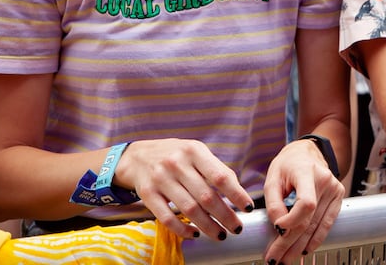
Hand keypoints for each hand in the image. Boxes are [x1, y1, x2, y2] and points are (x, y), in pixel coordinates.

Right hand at [113, 139, 252, 240]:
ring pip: (189, 210)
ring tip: (220, 235)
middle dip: (225, 216)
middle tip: (237, 228)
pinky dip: (183, 230)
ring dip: (208, 226)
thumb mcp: (196, 152)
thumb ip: (215, 169)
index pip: (220, 176)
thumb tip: (238, 192)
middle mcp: (177, 164)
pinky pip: (167, 218)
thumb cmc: (175, 156)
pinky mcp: (147, 195)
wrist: (137, 157)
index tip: (248, 208)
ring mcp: (161, 179)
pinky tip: (195, 234)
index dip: (236, 194)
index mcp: (194, 151)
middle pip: (206, 197)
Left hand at [261, 139, 345, 262]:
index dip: (291, 221)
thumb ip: (274, 203)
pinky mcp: (339, 197)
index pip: (306, 203)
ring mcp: (335, 189)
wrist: (307, 153)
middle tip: (275, 258)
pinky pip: (327, 223)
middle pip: (309, 220)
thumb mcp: (273, 177)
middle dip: (289, 242)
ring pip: (317, 225)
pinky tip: (305, 250)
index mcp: (306, 171)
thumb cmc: (288, 164)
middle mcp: (325, 180)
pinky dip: (316, 239)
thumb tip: (279, 227)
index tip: (277, 229)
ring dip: (300, 246)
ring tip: (285, 258)